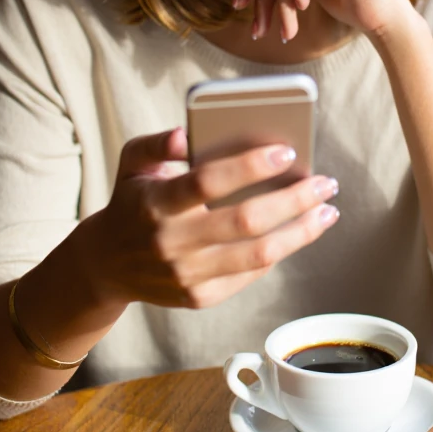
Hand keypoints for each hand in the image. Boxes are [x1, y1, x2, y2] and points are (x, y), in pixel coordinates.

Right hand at [82, 128, 339, 308]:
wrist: (105, 265)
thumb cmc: (131, 202)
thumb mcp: (132, 162)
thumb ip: (157, 143)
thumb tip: (186, 134)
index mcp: (156, 202)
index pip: (208, 182)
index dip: (250, 167)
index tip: (287, 153)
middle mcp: (171, 242)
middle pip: (245, 221)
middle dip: (294, 200)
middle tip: (326, 183)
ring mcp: (186, 274)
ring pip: (258, 255)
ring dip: (301, 232)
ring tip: (327, 212)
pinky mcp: (198, 297)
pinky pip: (249, 275)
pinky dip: (279, 252)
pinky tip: (297, 232)